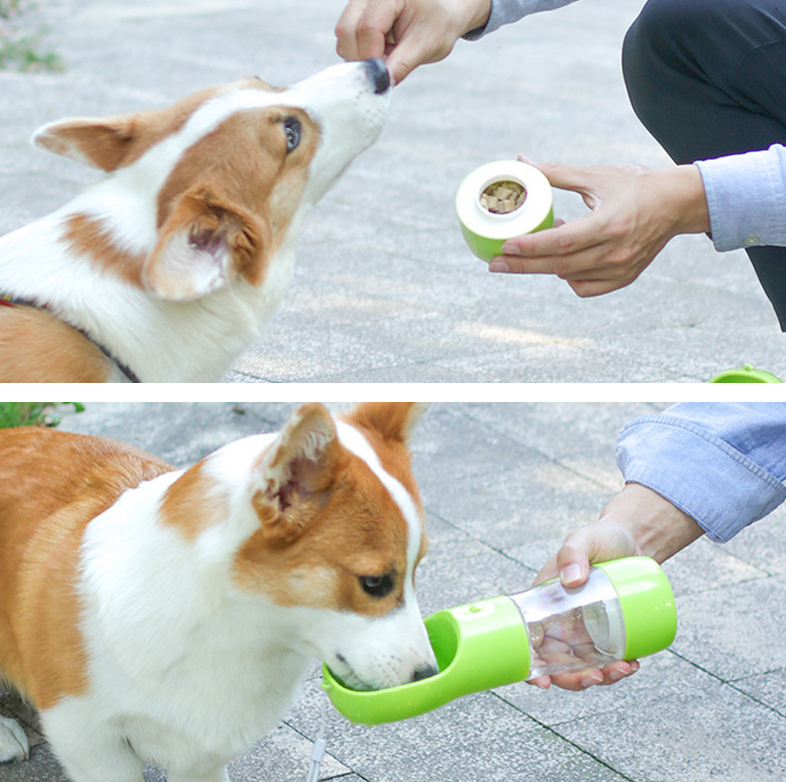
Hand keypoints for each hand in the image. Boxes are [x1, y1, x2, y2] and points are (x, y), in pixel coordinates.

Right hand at [335, 0, 490, 84]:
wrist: (441, 13)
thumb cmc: (437, 24)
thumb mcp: (426, 45)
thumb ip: (402, 64)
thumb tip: (380, 84)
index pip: (368, 27)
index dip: (372, 58)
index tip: (383, 77)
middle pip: (346, 30)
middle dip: (362, 58)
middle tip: (385, 69)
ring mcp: (360, 1)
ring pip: (343, 36)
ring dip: (360, 57)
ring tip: (387, 57)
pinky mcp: (355, 13)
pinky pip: (346, 39)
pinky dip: (360, 53)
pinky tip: (381, 51)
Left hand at [489, 159, 710, 296]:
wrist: (678, 203)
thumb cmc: (637, 185)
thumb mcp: (597, 175)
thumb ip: (558, 172)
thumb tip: (522, 161)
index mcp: (609, 223)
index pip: (561, 242)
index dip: (530, 246)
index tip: (504, 246)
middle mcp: (615, 251)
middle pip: (558, 265)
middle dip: (522, 266)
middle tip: (493, 264)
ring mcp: (621, 269)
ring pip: (569, 277)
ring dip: (545, 265)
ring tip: (532, 248)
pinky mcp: (624, 278)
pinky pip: (585, 287)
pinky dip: (568, 277)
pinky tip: (562, 260)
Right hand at [528, 483, 703, 690]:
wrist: (634, 539)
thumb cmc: (601, 537)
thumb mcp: (583, 539)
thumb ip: (574, 552)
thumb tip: (572, 581)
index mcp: (544, 602)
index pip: (528, 641)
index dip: (530, 669)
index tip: (543, 683)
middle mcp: (560, 620)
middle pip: (558, 663)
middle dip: (575, 680)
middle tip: (597, 677)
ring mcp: (585, 628)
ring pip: (585, 665)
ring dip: (601, 677)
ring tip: (624, 668)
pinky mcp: (608, 630)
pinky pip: (608, 657)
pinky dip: (619, 667)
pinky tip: (633, 663)